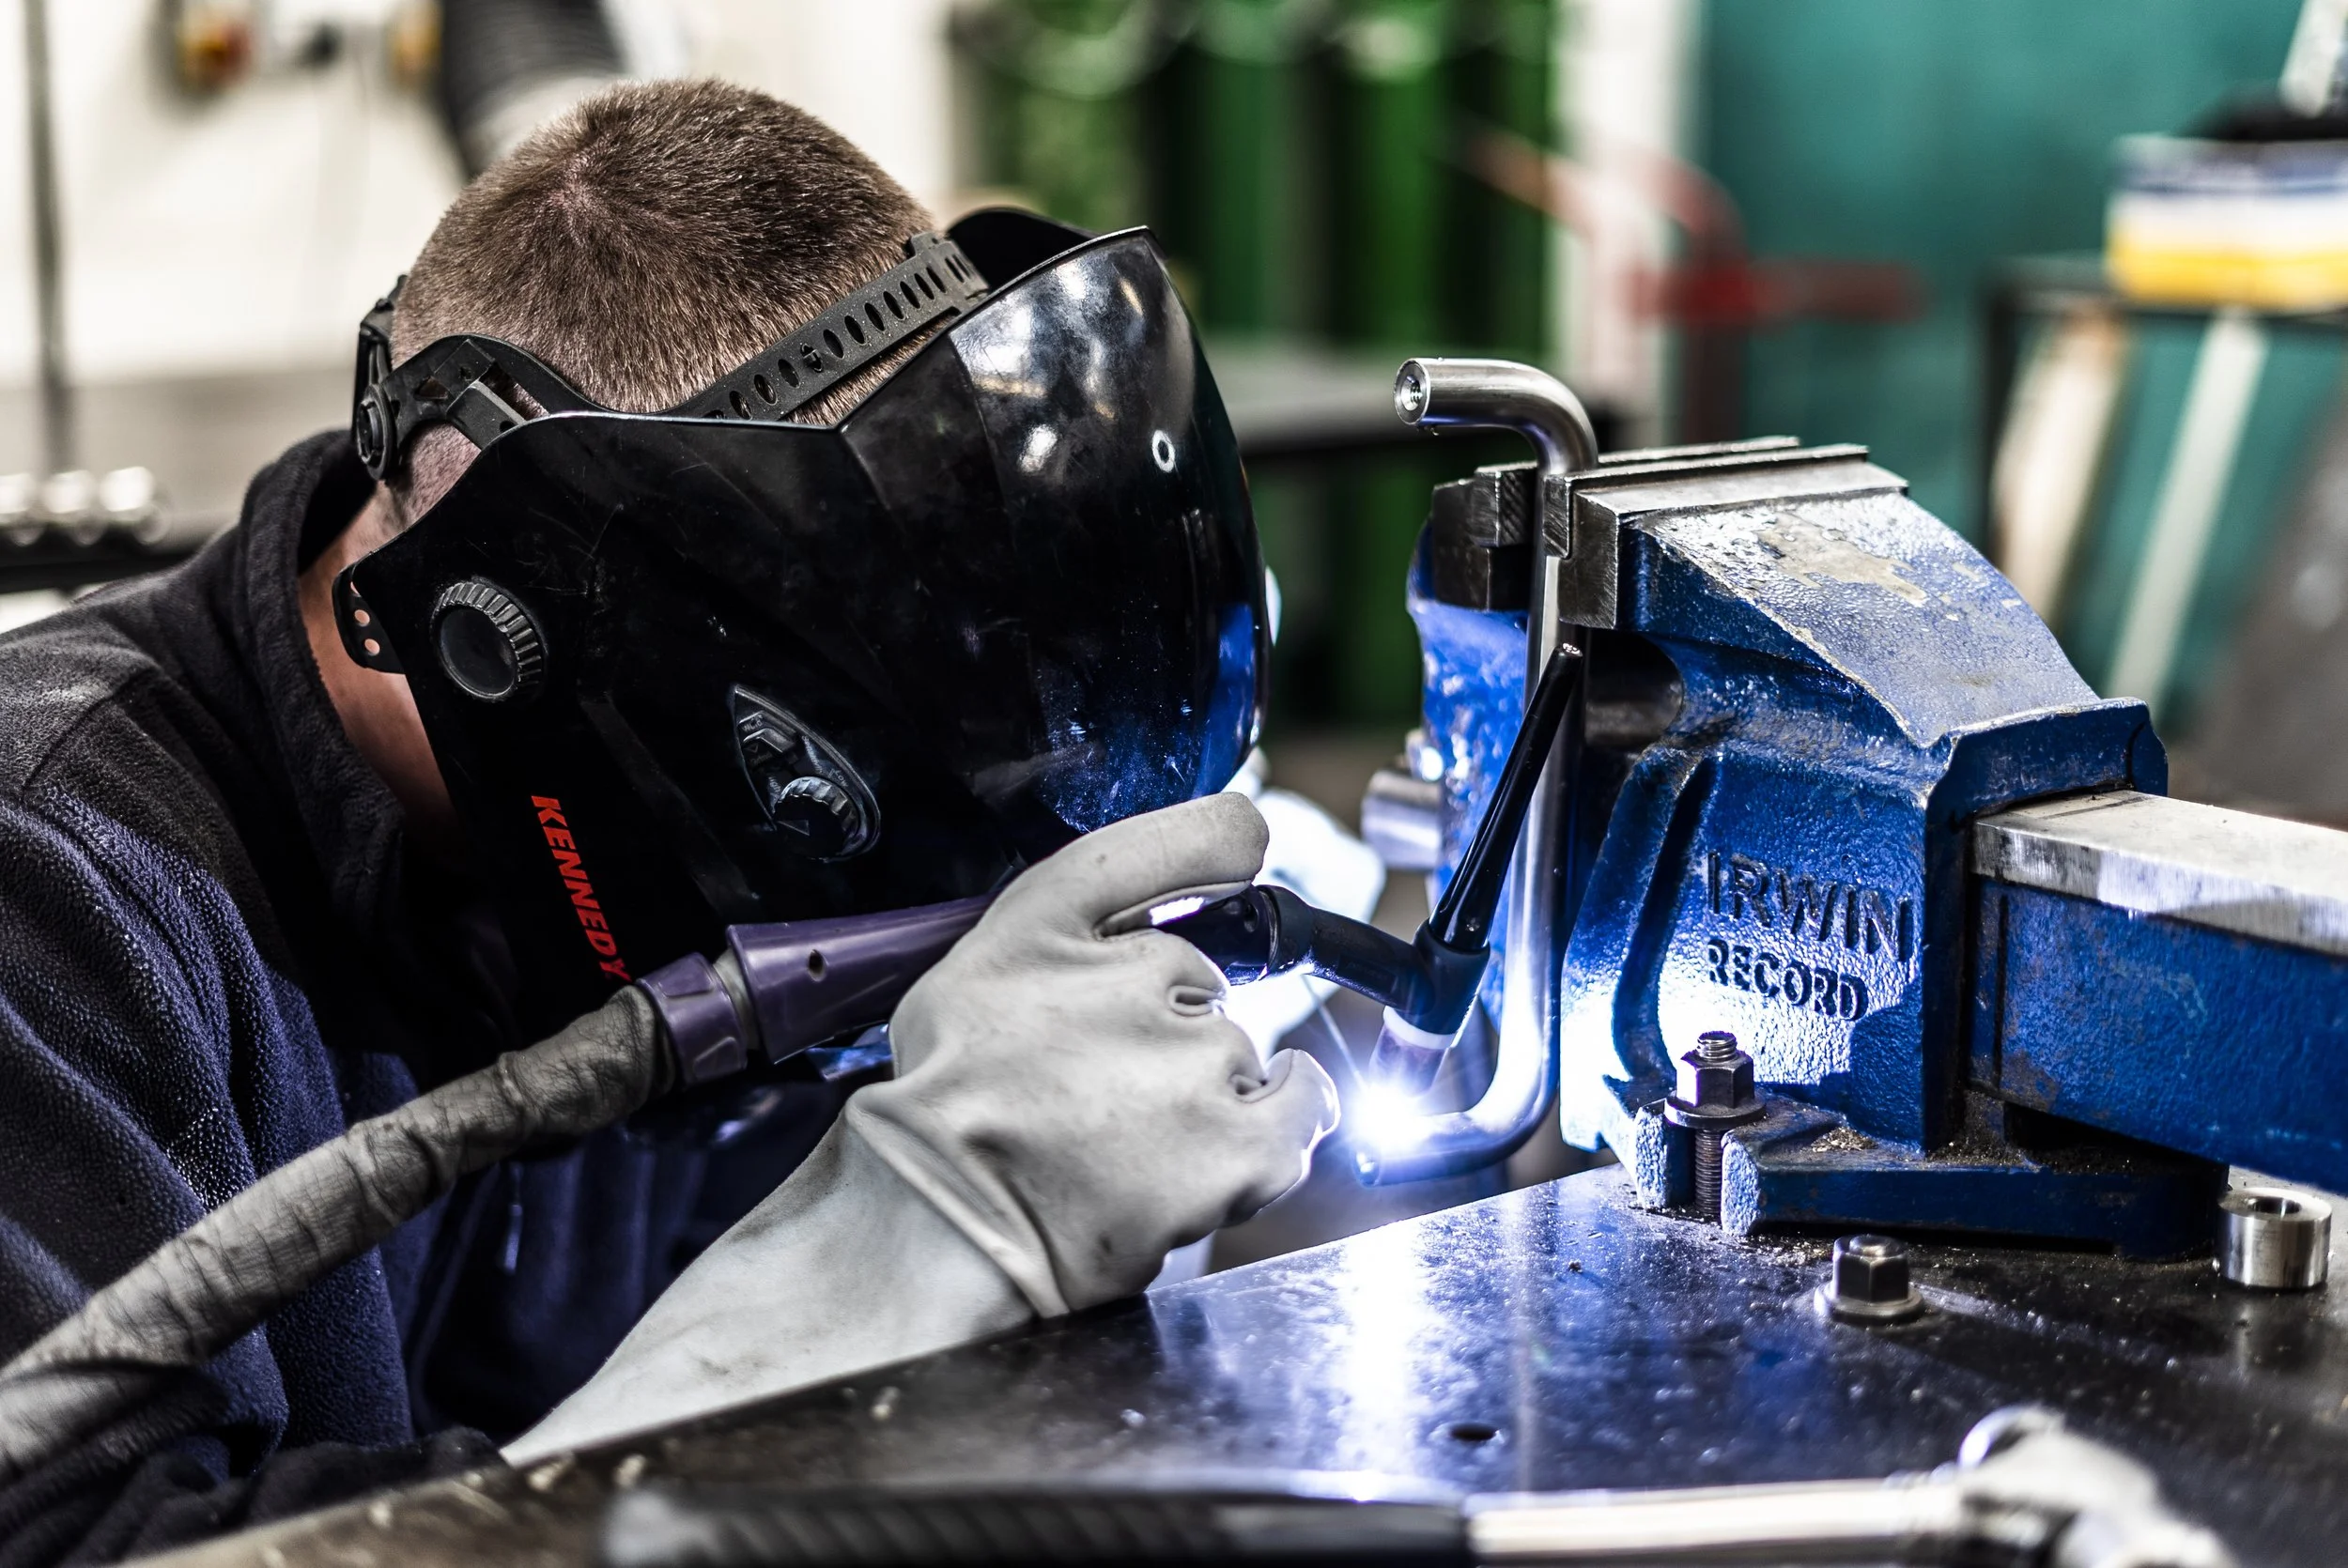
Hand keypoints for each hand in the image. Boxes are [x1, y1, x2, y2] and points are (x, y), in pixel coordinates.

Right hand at [851, 791, 1341, 1313]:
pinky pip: (1300, 1108)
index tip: (1241, 849)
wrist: (939, 1232)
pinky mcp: (1233, 1144)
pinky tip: (1222, 1150)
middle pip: (1198, 980)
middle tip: (1101, 1091)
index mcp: (1046, 925)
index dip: (1218, 844)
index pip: (1175, 843)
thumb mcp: (975, 976)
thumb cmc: (949, 1113)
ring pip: (1237, 1051)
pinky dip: (1282, 1123)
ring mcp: (1190, 1062)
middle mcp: (1128, 976)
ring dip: (1204, 1091)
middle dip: (1165, 1028)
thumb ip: (1063, 932)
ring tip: (1128, 1144)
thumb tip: (1166, 918)